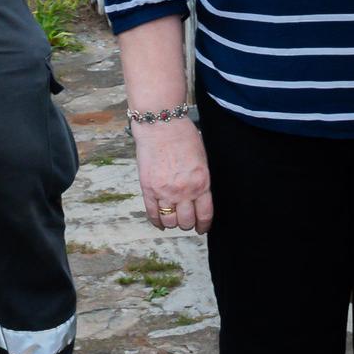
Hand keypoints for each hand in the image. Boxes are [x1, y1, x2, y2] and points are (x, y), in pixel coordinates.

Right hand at [133, 116, 213, 233]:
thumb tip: (200, 198)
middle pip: (186, 222)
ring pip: (170, 221)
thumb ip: (202, 181)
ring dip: (173, 222)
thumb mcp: (202, 160)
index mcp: (201, 183)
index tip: (202, 228)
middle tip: (187, 220)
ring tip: (173, 217)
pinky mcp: (148, 188)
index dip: (203, 226)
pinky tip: (160, 222)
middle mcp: (183, 191)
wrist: (161, 124)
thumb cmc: (183, 136)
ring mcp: (164, 191)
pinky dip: (157, 221)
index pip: (204, 215)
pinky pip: (152, 213)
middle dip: (188, 223)